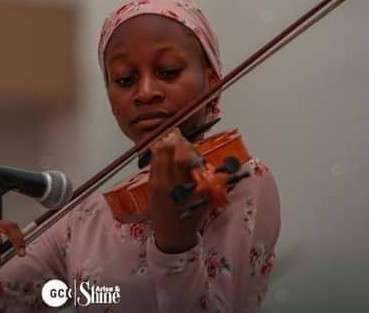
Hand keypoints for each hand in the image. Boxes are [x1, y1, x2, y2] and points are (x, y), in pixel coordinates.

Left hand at [148, 128, 203, 253]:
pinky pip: (152, 165)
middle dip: (171, 142)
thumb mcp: (204, 203)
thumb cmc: (191, 219)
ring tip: (167, 137)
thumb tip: (218, 170)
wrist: (171, 236)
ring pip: (157, 158)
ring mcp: (156, 184)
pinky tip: (159, 148)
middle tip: (176, 133)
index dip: (182, 146)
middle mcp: (167, 183)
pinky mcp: (150, 186)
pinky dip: (156, 155)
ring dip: (162, 146)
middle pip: (166, 155)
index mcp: (182, 188)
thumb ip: (210, 186)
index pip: (181, 160)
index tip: (185, 138)